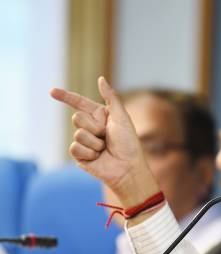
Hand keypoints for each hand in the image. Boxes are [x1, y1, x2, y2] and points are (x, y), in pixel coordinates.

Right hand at [50, 77, 158, 207]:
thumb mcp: (122, 117)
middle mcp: (91, 127)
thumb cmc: (128, 143)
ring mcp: (84, 141)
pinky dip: (89, 152)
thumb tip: (101, 79)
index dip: (66, 97)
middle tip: (106, 136)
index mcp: (100, 116)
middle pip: (78, 117)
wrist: (127, 167)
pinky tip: (97, 157)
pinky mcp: (79, 155)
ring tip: (104, 148)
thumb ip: (111, 98)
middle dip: (94, 126)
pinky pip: (75, 147)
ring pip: (77, 133)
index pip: (80, 103)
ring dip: (94, 142)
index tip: (52, 91)